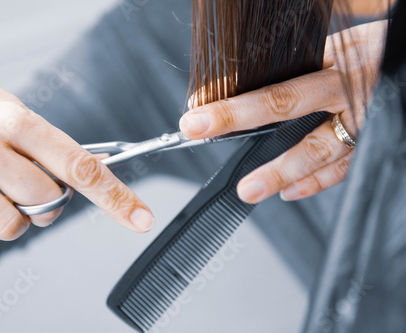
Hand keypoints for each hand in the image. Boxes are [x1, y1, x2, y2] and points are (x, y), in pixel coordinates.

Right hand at [0, 56, 153, 254]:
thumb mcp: (10, 109)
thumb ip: (46, 145)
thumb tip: (90, 172)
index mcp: (13, 120)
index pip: (78, 166)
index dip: (115, 197)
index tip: (140, 217)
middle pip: (45, 201)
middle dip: (48, 204)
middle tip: (33, 190)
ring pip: (10, 226)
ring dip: (17, 223)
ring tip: (2, 202)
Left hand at [179, 21, 386, 203]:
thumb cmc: (381, 52)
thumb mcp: (344, 45)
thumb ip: (307, 60)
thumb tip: (255, 70)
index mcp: (339, 64)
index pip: (277, 89)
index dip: (233, 106)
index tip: (196, 117)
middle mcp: (349, 93)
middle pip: (285, 109)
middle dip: (237, 123)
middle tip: (200, 135)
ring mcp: (364, 122)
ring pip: (318, 153)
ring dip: (281, 174)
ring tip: (250, 190)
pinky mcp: (374, 142)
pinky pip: (344, 168)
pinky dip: (316, 182)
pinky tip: (291, 192)